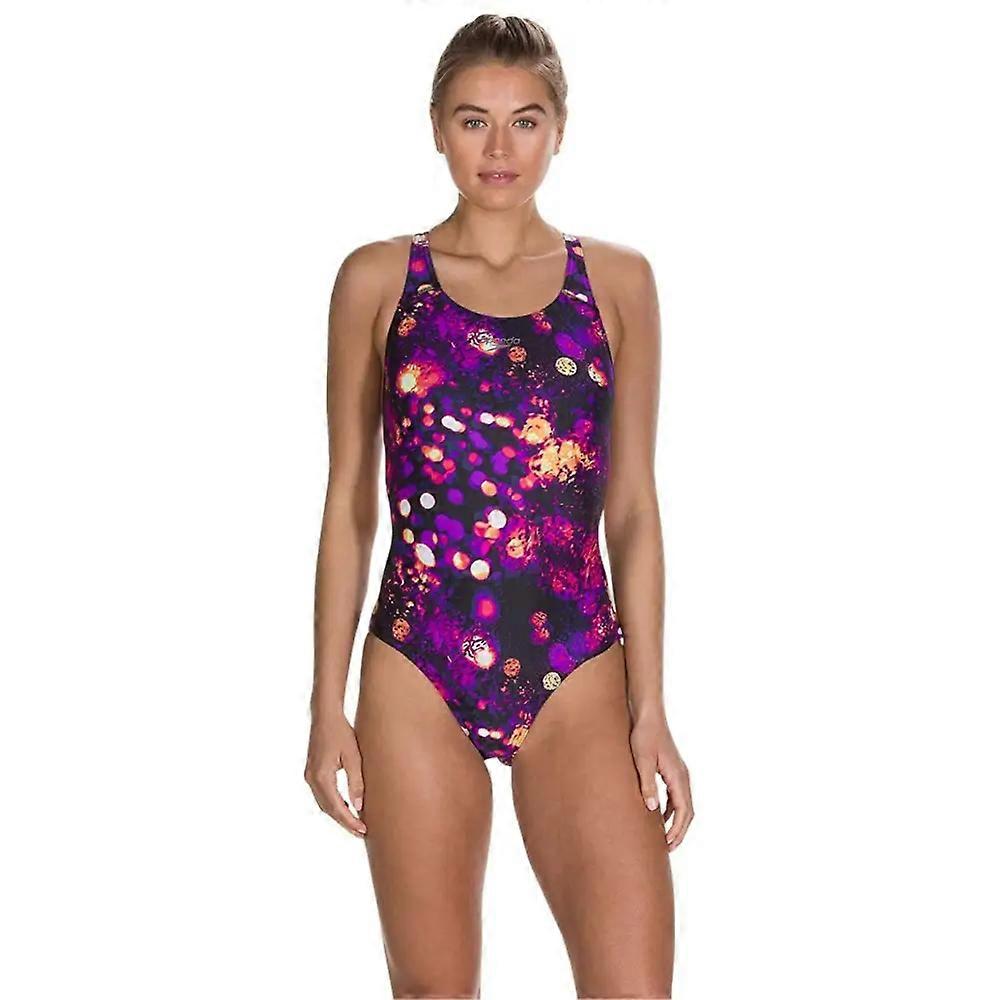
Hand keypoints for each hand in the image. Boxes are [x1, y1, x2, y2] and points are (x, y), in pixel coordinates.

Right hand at [304, 710, 367, 839]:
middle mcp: (312, 779)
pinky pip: (322, 795)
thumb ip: (356, 782)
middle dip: (344, 822)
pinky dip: (333, 804)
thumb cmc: (341, 733)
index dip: (349, 821)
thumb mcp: (353, 757)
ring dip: (338, 814)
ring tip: (356, 823)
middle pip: (328, 809)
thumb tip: (358, 807)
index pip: (336, 807)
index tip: (363, 830)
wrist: (325, 716)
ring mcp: (309, 776)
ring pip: (324, 804)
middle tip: (362, 832)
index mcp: (321, 777)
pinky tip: (346, 807)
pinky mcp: (312, 772)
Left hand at [629, 712, 693, 851]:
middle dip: (679, 832)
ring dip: (675, 822)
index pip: (685, 811)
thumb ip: (647, 784)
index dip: (678, 831)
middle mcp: (682, 777)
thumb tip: (652, 810)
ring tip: (662, 838)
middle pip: (688, 811)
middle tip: (666, 850)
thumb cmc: (644, 735)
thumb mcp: (642, 760)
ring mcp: (678, 774)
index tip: (667, 846)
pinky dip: (671, 810)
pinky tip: (657, 816)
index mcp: (678, 777)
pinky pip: (676, 796)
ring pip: (683, 805)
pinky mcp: (671, 771)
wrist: (648, 715)